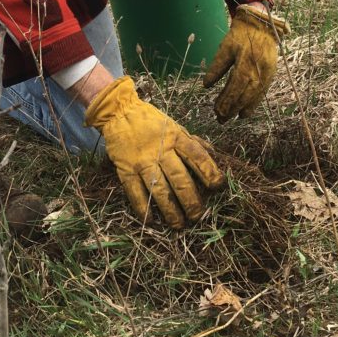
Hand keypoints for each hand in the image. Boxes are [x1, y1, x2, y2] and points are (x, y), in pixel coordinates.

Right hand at [84, 76, 224, 227]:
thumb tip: (213, 153)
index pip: (196, 156)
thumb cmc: (151, 121)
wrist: (119, 112)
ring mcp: (142, 161)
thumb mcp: (174, 126)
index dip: (209, 171)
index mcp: (175, 137)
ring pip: (159, 189)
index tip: (218, 186)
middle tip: (198, 216)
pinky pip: (135, 192)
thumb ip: (192, 141)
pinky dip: (143, 208)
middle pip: (179, 178)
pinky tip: (151, 221)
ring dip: (170, 210)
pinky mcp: (125, 169)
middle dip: (191, 200)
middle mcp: (160, 150)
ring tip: (178, 224)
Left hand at [203, 4, 288, 122]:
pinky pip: (262, 91)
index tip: (217, 111)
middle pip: (245, 93)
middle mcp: (258, 68)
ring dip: (243, 108)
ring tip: (233, 118)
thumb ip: (217, 67)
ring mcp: (267, 71)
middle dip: (233, 108)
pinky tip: (246, 112)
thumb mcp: (225, 47)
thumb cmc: (239, 36)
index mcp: (245, 60)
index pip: (235, 85)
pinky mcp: (271, 73)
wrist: (261, 24)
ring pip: (254, 95)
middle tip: (221, 119)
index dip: (227, 100)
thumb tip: (206, 85)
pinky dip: (254, 103)